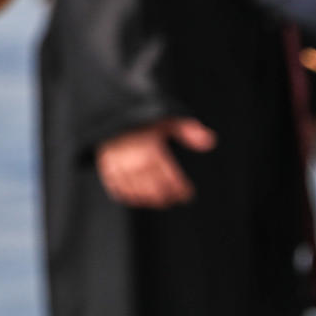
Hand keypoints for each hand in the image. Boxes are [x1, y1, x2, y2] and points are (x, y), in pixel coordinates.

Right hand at [95, 117, 216, 207]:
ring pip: (136, 191)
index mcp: (150, 148)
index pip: (169, 177)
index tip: (187, 194)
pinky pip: (117, 189)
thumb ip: (189, 130)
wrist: (111, 114)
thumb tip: (209, 142)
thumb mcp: (167, 120)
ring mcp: (117, 165)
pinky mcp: (106, 168)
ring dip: (149, 199)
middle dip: (166, 196)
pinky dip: (128, 197)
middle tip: (174, 199)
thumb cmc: (142, 120)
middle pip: (153, 187)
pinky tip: (138, 198)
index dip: (180, 189)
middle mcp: (133, 159)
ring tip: (159, 201)